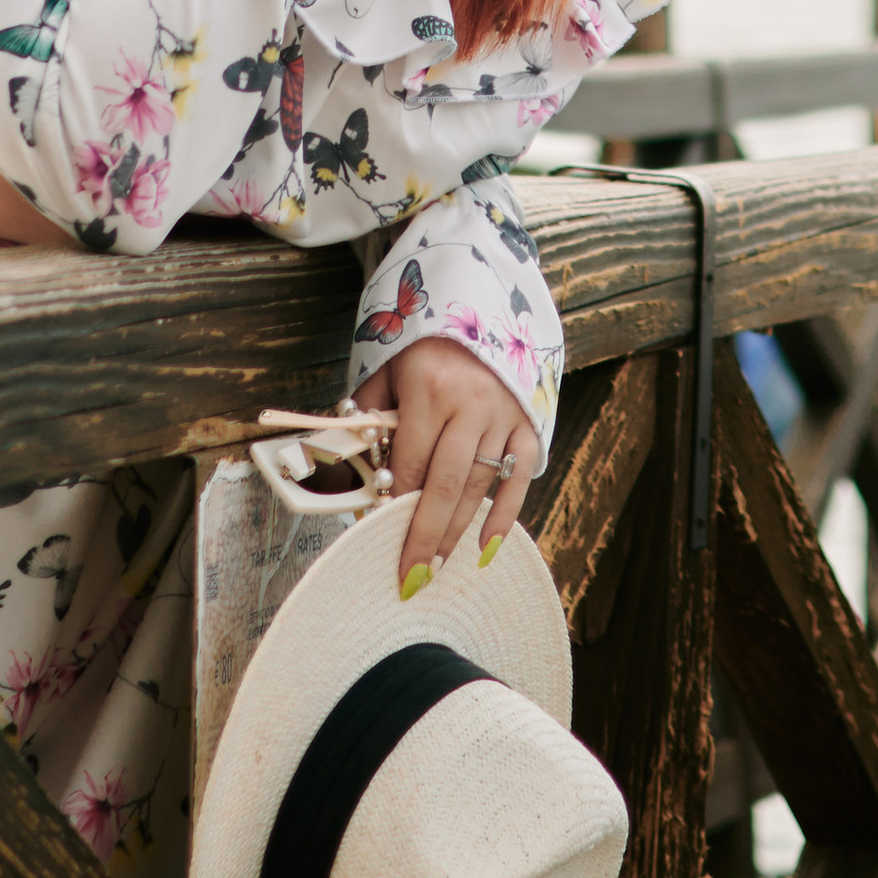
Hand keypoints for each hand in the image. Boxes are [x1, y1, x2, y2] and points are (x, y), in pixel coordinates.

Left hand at [354, 339, 540, 587]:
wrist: (480, 298)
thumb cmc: (423, 342)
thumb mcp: (387, 367)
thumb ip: (368, 414)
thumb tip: (349, 468)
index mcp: (429, 388)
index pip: (409, 462)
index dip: (393, 503)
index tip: (378, 536)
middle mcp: (470, 403)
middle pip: (445, 485)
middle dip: (425, 537)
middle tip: (411, 579)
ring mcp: (504, 413)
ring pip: (479, 486)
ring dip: (457, 532)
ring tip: (436, 567)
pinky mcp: (528, 420)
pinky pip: (520, 476)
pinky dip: (505, 514)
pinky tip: (487, 547)